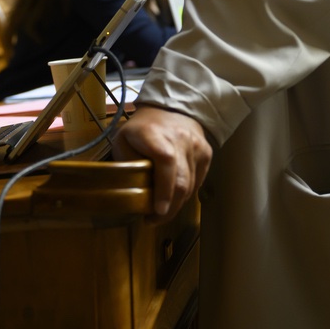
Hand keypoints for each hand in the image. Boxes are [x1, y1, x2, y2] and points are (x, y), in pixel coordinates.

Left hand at [112, 105, 210, 219]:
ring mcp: (196, 146)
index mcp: (155, 134)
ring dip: (176, 204)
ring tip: (161, 212)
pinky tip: (174, 197)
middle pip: (181, 181)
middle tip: (153, 220)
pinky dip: (186, 193)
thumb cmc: (142, 129)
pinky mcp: (206, 153)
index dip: (164, 189)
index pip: (165, 161)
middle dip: (169, 208)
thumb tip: (128, 191)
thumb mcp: (123, 139)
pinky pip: (198, 181)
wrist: (171, 108)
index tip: (157, 210)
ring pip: (190, 185)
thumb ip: (125, 162)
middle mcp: (180, 139)